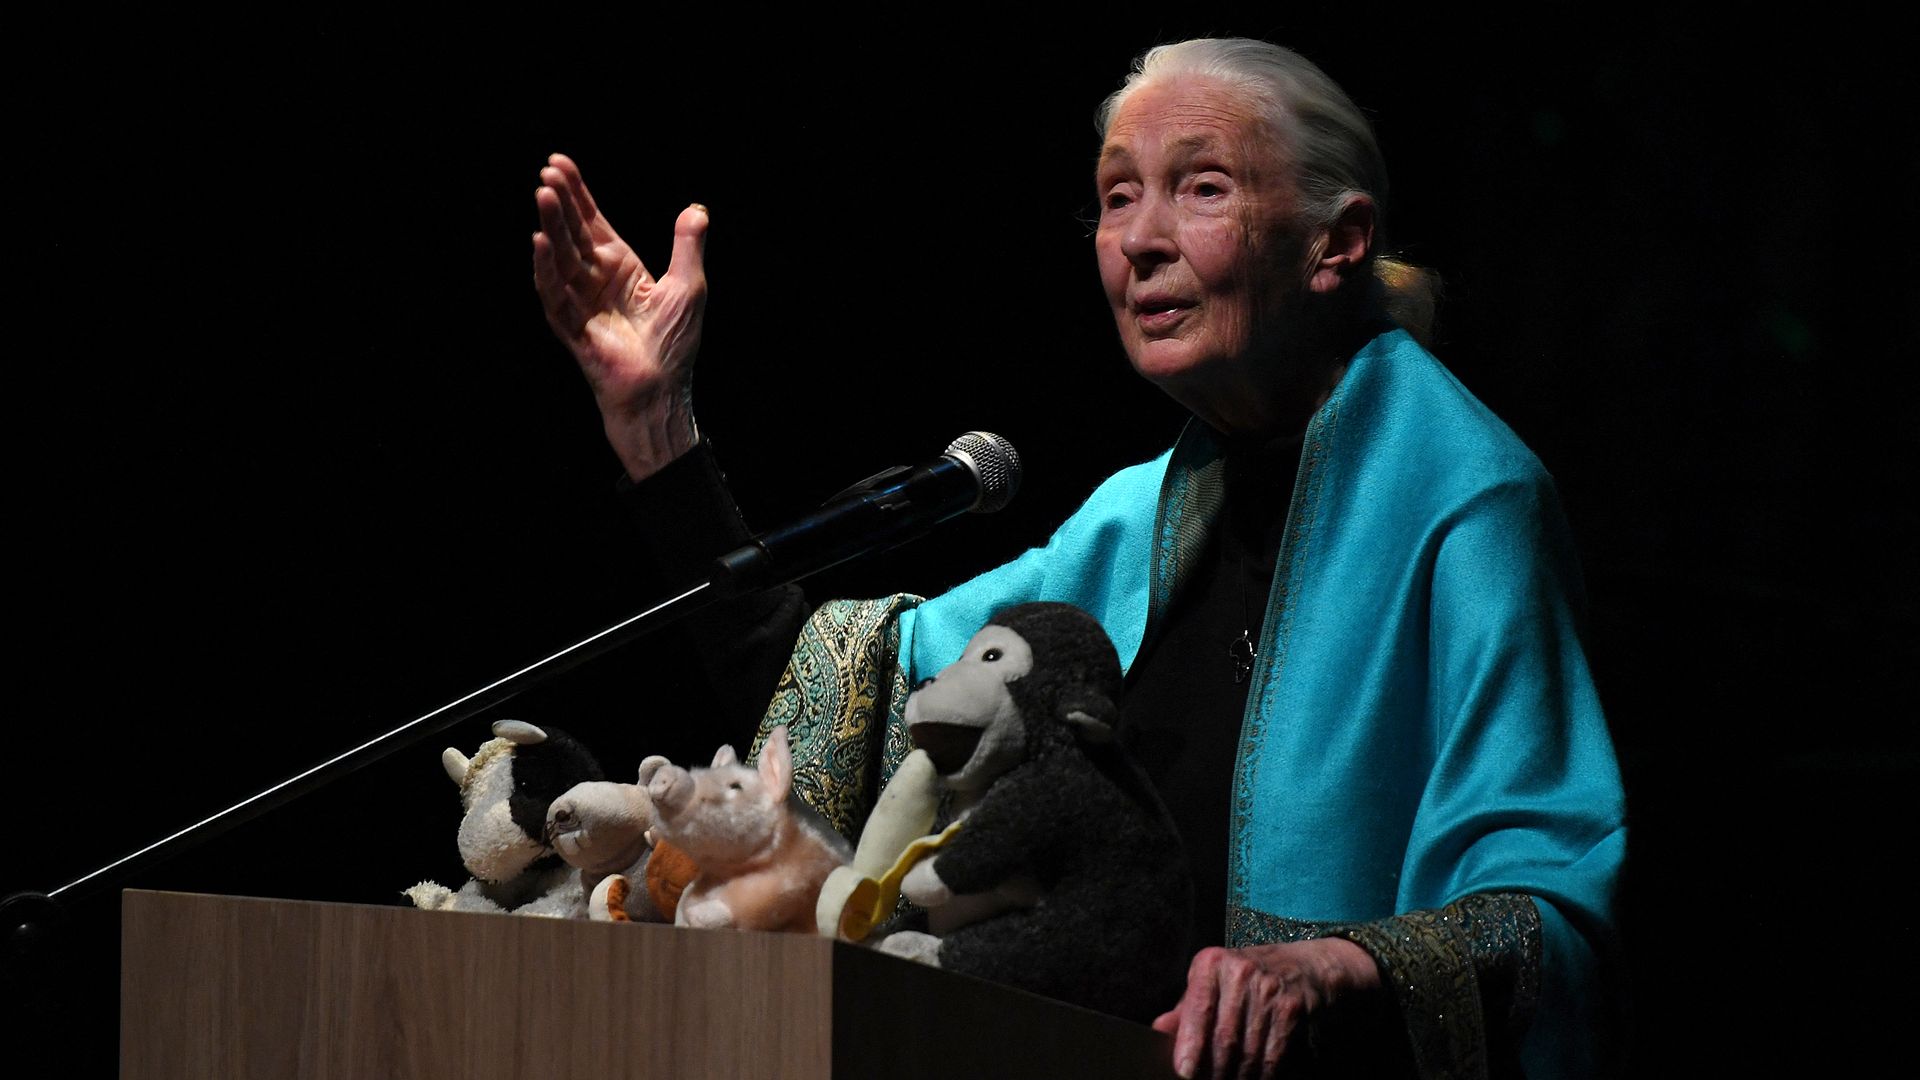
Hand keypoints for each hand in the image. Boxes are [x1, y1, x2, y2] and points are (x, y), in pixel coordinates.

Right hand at [532, 153, 708, 480]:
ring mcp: (580, 301)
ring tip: (543, 194)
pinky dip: (546, 269)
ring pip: (560, 256)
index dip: (577, 194)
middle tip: (548, 172)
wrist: (663, 390)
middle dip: (559, 202)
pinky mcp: (571, 326)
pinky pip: (554, 293)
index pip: (593, 222)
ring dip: (551, 226)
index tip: (559, 162)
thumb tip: (696, 209)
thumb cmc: (674, 343)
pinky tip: (541, 242)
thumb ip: (687, 246)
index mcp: (621, 267)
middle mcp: (595, 280)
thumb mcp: (689, 286)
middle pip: (573, 232)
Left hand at [1153, 939, 1380, 1078]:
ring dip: (1236, 1078)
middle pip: (1224, 1037)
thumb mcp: (1212, 981)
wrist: (1305, 966)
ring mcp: (1270, 990)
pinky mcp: (1292, 1010)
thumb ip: (1186, 1009)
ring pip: (1248, 1052)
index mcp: (1212, 963)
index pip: (1198, 1007)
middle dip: (1212, 1071)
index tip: (1184, 1071)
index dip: (1190, 1043)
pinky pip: (1273, 1056)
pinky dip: (1261, 1076)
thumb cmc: (1245, 978)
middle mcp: (1241, 972)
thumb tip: (1159, 1031)